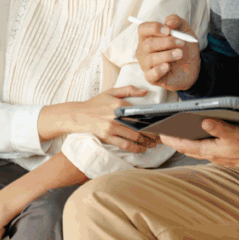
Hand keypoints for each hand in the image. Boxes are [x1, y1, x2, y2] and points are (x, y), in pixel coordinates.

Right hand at [45, 86, 159, 152]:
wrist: (78, 115)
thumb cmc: (95, 103)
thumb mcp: (111, 92)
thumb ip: (129, 90)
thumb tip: (146, 91)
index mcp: (119, 103)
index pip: (141, 113)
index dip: (153, 120)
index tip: (160, 124)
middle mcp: (116, 116)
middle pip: (140, 126)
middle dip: (152, 134)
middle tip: (159, 137)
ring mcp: (111, 127)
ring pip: (134, 137)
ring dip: (146, 142)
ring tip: (152, 144)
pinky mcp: (107, 137)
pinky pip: (124, 144)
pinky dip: (135, 148)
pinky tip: (141, 149)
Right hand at [136, 14, 199, 90]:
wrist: (193, 66)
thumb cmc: (184, 47)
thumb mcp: (184, 30)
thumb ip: (176, 21)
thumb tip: (168, 22)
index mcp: (148, 36)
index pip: (142, 29)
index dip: (154, 28)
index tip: (168, 30)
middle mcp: (143, 50)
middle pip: (148, 44)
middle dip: (166, 42)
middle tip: (181, 43)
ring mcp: (146, 64)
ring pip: (150, 59)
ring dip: (167, 55)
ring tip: (180, 54)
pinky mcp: (151, 77)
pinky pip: (150, 75)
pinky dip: (159, 70)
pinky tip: (168, 67)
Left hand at [159, 119, 238, 172]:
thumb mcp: (236, 133)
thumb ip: (219, 128)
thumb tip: (203, 121)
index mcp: (211, 150)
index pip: (184, 145)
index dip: (171, 139)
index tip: (159, 134)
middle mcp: (212, 155)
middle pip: (188, 148)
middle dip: (175, 141)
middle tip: (163, 133)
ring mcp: (219, 156)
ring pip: (197, 149)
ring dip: (186, 143)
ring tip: (177, 134)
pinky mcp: (226, 154)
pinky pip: (206, 149)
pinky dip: (198, 143)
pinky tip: (200, 137)